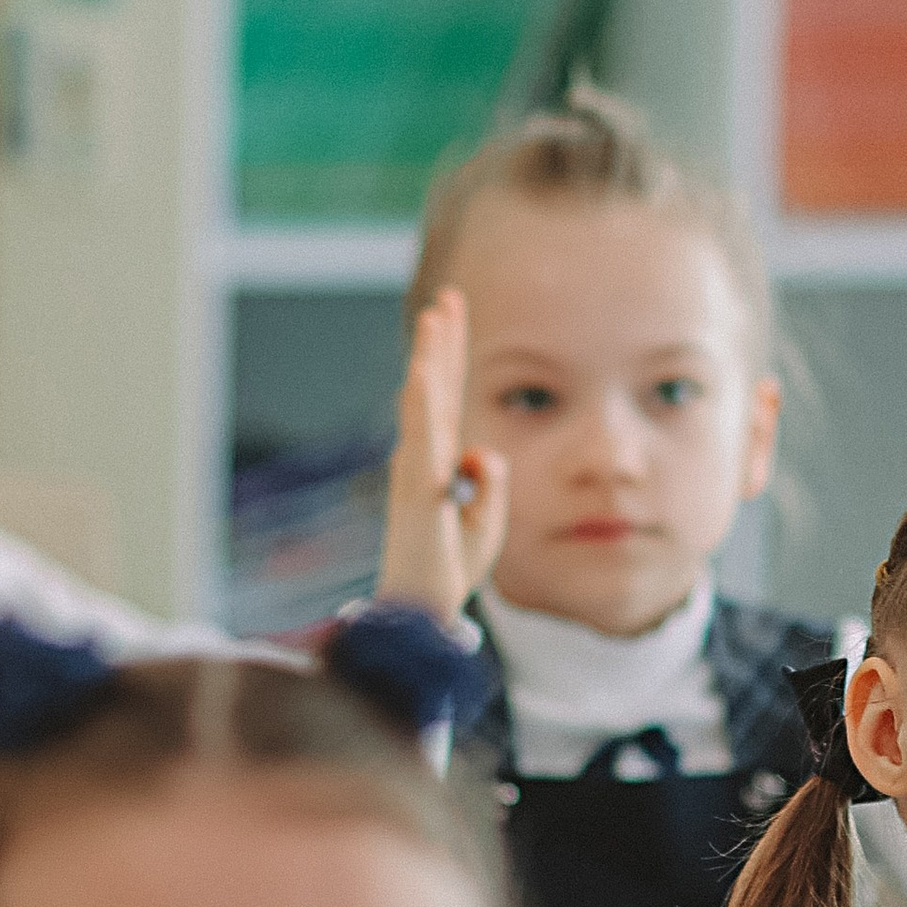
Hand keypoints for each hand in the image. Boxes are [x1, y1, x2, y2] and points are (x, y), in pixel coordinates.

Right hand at [376, 287, 506, 620]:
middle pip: (435, 387)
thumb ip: (491, 480)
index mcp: (440, 460)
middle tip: (446, 299)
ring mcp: (416, 467)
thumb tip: (484, 452)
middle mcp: (424, 456)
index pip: (447, 396)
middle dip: (441, 342)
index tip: (452, 313)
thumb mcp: (488, 519)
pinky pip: (420, 438)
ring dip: (429, 358)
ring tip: (434, 318)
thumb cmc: (449, 566)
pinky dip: (420, 404)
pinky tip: (420, 373)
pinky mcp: (415, 486)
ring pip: (424, 401)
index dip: (450, 354)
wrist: (424, 607)